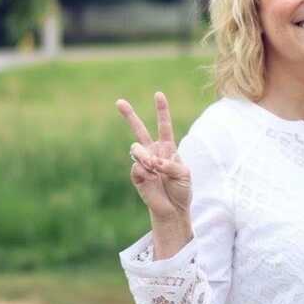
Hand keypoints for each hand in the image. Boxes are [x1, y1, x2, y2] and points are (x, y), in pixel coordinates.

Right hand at [116, 92, 191, 220]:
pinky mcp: (136, 174)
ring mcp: (143, 162)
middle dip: (129, 115)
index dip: (162, 111)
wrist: (173, 208)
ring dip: (145, 157)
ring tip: (154, 169)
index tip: (158, 94)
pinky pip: (136, 166)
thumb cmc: (181, 189)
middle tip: (118, 101)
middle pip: (139, 130)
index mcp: (167, 148)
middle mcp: (153, 152)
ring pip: (136, 148)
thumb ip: (170, 164)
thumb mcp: (184, 174)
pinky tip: (151, 179)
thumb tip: (152, 162)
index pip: (164, 126)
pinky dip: (145, 172)